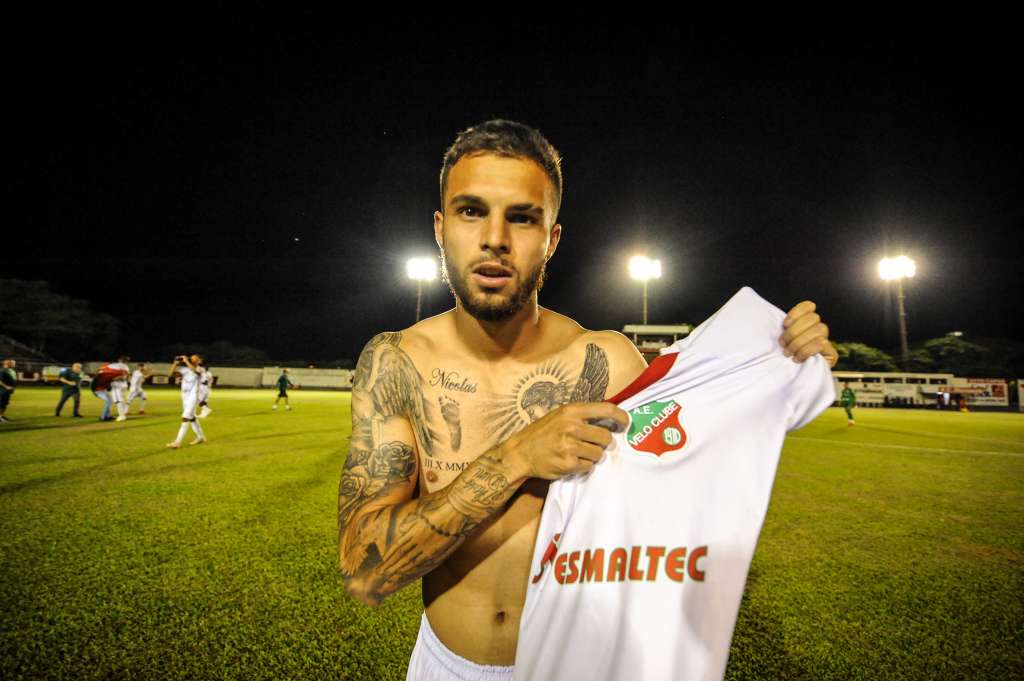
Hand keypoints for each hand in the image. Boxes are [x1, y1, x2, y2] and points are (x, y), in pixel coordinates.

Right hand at [499, 402, 629, 480]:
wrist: (520, 453)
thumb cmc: (541, 433)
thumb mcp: (559, 415)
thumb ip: (581, 416)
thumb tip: (609, 419)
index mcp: (571, 411)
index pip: (607, 410)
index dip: (621, 417)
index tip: (625, 424)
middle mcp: (572, 426)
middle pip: (606, 437)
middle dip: (602, 443)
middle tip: (592, 445)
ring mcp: (570, 446)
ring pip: (599, 453)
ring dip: (592, 456)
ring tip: (578, 453)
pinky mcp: (569, 463)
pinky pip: (589, 466)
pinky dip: (583, 466)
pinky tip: (571, 462)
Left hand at [781, 301, 837, 366]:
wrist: (794, 380)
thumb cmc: (785, 358)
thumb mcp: (782, 341)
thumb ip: (785, 330)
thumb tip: (779, 323)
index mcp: (807, 322)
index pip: (809, 306)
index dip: (797, 312)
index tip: (785, 324)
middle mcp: (819, 329)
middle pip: (813, 318)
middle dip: (794, 331)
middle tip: (783, 344)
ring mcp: (827, 340)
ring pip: (818, 330)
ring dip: (799, 342)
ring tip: (789, 353)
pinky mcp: (832, 354)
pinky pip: (822, 344)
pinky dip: (806, 350)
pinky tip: (798, 358)